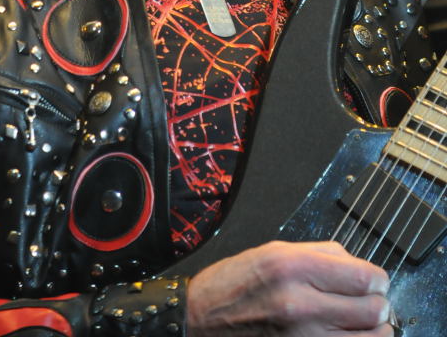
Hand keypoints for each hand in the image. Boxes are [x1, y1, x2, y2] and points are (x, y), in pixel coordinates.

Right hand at [187, 240, 391, 335]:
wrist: (201, 321)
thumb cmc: (234, 285)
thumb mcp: (274, 250)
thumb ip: (320, 253)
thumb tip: (357, 264)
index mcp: (293, 268)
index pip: (363, 277)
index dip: (377, 279)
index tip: (375, 280)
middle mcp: (300, 305)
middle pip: (372, 310)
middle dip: (378, 303)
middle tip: (370, 300)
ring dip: (373, 330)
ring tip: (361, 322)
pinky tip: (347, 336)